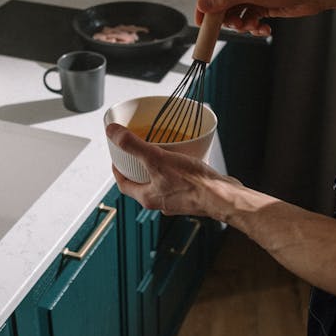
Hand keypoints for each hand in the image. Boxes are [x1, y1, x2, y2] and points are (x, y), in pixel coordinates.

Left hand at [106, 123, 240, 217]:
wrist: (223, 197)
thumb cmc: (193, 184)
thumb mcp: (157, 159)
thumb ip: (133, 146)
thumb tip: (112, 133)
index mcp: (148, 197)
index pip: (124, 185)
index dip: (118, 171)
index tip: (117, 159)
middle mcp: (161, 202)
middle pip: (142, 184)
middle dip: (139, 169)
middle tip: (139, 154)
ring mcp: (177, 201)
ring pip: (161, 184)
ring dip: (159, 170)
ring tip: (163, 153)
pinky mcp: (193, 197)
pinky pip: (179, 183)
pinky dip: (177, 172)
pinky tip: (185, 160)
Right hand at [195, 0, 326, 35]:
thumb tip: (206, 4)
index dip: (206, 2)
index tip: (201, 19)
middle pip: (223, 3)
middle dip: (228, 17)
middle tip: (235, 25)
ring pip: (236, 14)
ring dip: (242, 24)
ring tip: (253, 25)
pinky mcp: (261, 6)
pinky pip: (249, 20)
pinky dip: (254, 27)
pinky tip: (263, 27)